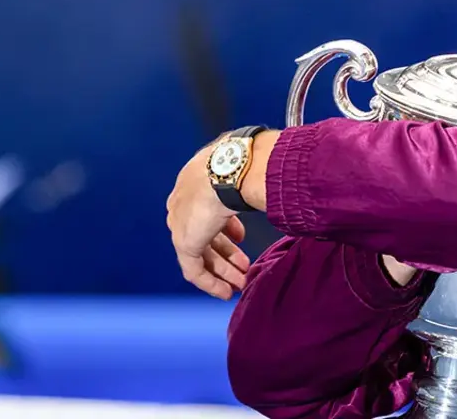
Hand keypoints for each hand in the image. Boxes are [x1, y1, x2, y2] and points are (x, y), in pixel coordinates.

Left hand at [166, 144, 250, 299]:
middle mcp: (184, 203)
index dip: (227, 229)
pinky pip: (195, 269)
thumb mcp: (247, 171)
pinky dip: (211, 282)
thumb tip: (274, 180)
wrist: (229, 170)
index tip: (242, 239)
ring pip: (202, 254)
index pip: (207, 211)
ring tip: (240, 283)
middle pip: (206, 234)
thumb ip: (251, 182)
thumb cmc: (246, 165)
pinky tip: (225, 292)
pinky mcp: (185, 242)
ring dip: (223, 270)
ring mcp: (182, 223)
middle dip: (226, 253)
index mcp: (196, 183)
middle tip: (244, 267)